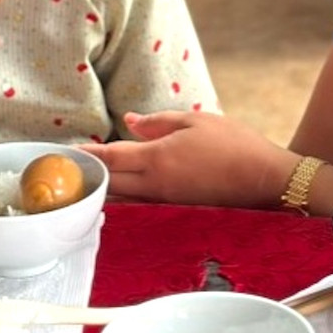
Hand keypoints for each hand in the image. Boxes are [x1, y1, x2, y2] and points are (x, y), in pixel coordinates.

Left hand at [82, 111, 298, 208]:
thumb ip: (158, 122)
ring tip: (87, 184)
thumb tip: (129, 122)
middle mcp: (155, 185)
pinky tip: (120, 197)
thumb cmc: (235, 145)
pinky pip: (141, 207)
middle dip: (89, 175)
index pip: (110, 157)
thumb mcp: (196, 120)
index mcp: (156, 158)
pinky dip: (125, 201)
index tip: (65, 153)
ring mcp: (166, 202)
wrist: (267, 181)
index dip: (86, 155)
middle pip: (110, 182)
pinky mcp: (177, 212)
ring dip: (104, 191)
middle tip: (68, 170)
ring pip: (124, 199)